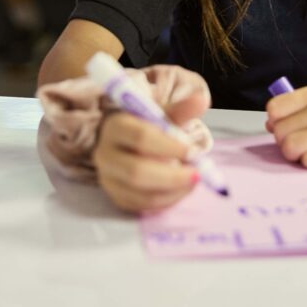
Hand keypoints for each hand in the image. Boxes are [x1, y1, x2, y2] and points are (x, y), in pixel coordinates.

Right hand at [93, 65, 211, 212]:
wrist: (131, 141)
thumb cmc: (149, 125)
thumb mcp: (163, 113)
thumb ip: (182, 109)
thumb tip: (201, 100)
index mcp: (116, 126)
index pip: (141, 137)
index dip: (170, 146)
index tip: (193, 151)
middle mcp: (105, 154)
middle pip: (136, 171)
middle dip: (172, 177)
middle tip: (197, 174)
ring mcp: (108, 178)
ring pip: (139, 193)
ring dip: (172, 191)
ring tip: (192, 181)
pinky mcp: (115, 196)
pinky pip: (141, 207)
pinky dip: (165, 202)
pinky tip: (180, 190)